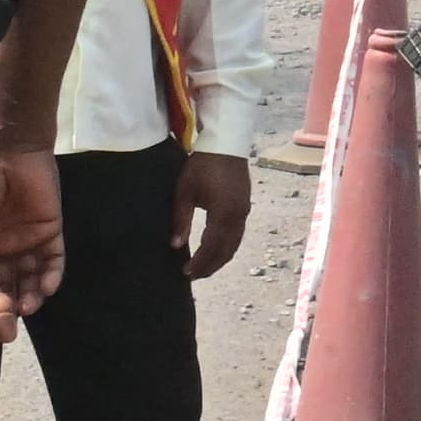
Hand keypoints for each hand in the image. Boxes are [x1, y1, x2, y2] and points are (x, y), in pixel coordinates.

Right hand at [0, 146, 66, 338]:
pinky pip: (53, 260)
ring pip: (27, 279)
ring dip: (28, 297)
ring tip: (26, 309)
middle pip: (0, 288)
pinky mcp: (50, 233)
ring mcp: (25, 243)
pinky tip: (47, 287)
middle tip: (5, 334)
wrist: (11, 151)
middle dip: (1, 310)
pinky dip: (52, 275)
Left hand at [169, 152, 252, 278]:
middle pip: (227, 250)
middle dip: (211, 266)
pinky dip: (226, 247)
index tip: (185, 272)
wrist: (226, 144)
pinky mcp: (245, 206)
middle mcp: (238, 216)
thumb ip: (181, 220)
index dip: (200, 262)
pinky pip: (237, 234)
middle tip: (193, 276)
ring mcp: (244, 211)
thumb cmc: (202, 166)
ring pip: (234, 244)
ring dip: (219, 258)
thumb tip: (175, 245)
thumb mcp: (185, 192)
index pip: (212, 247)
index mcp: (223, 214)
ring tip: (203, 267)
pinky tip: (215, 249)